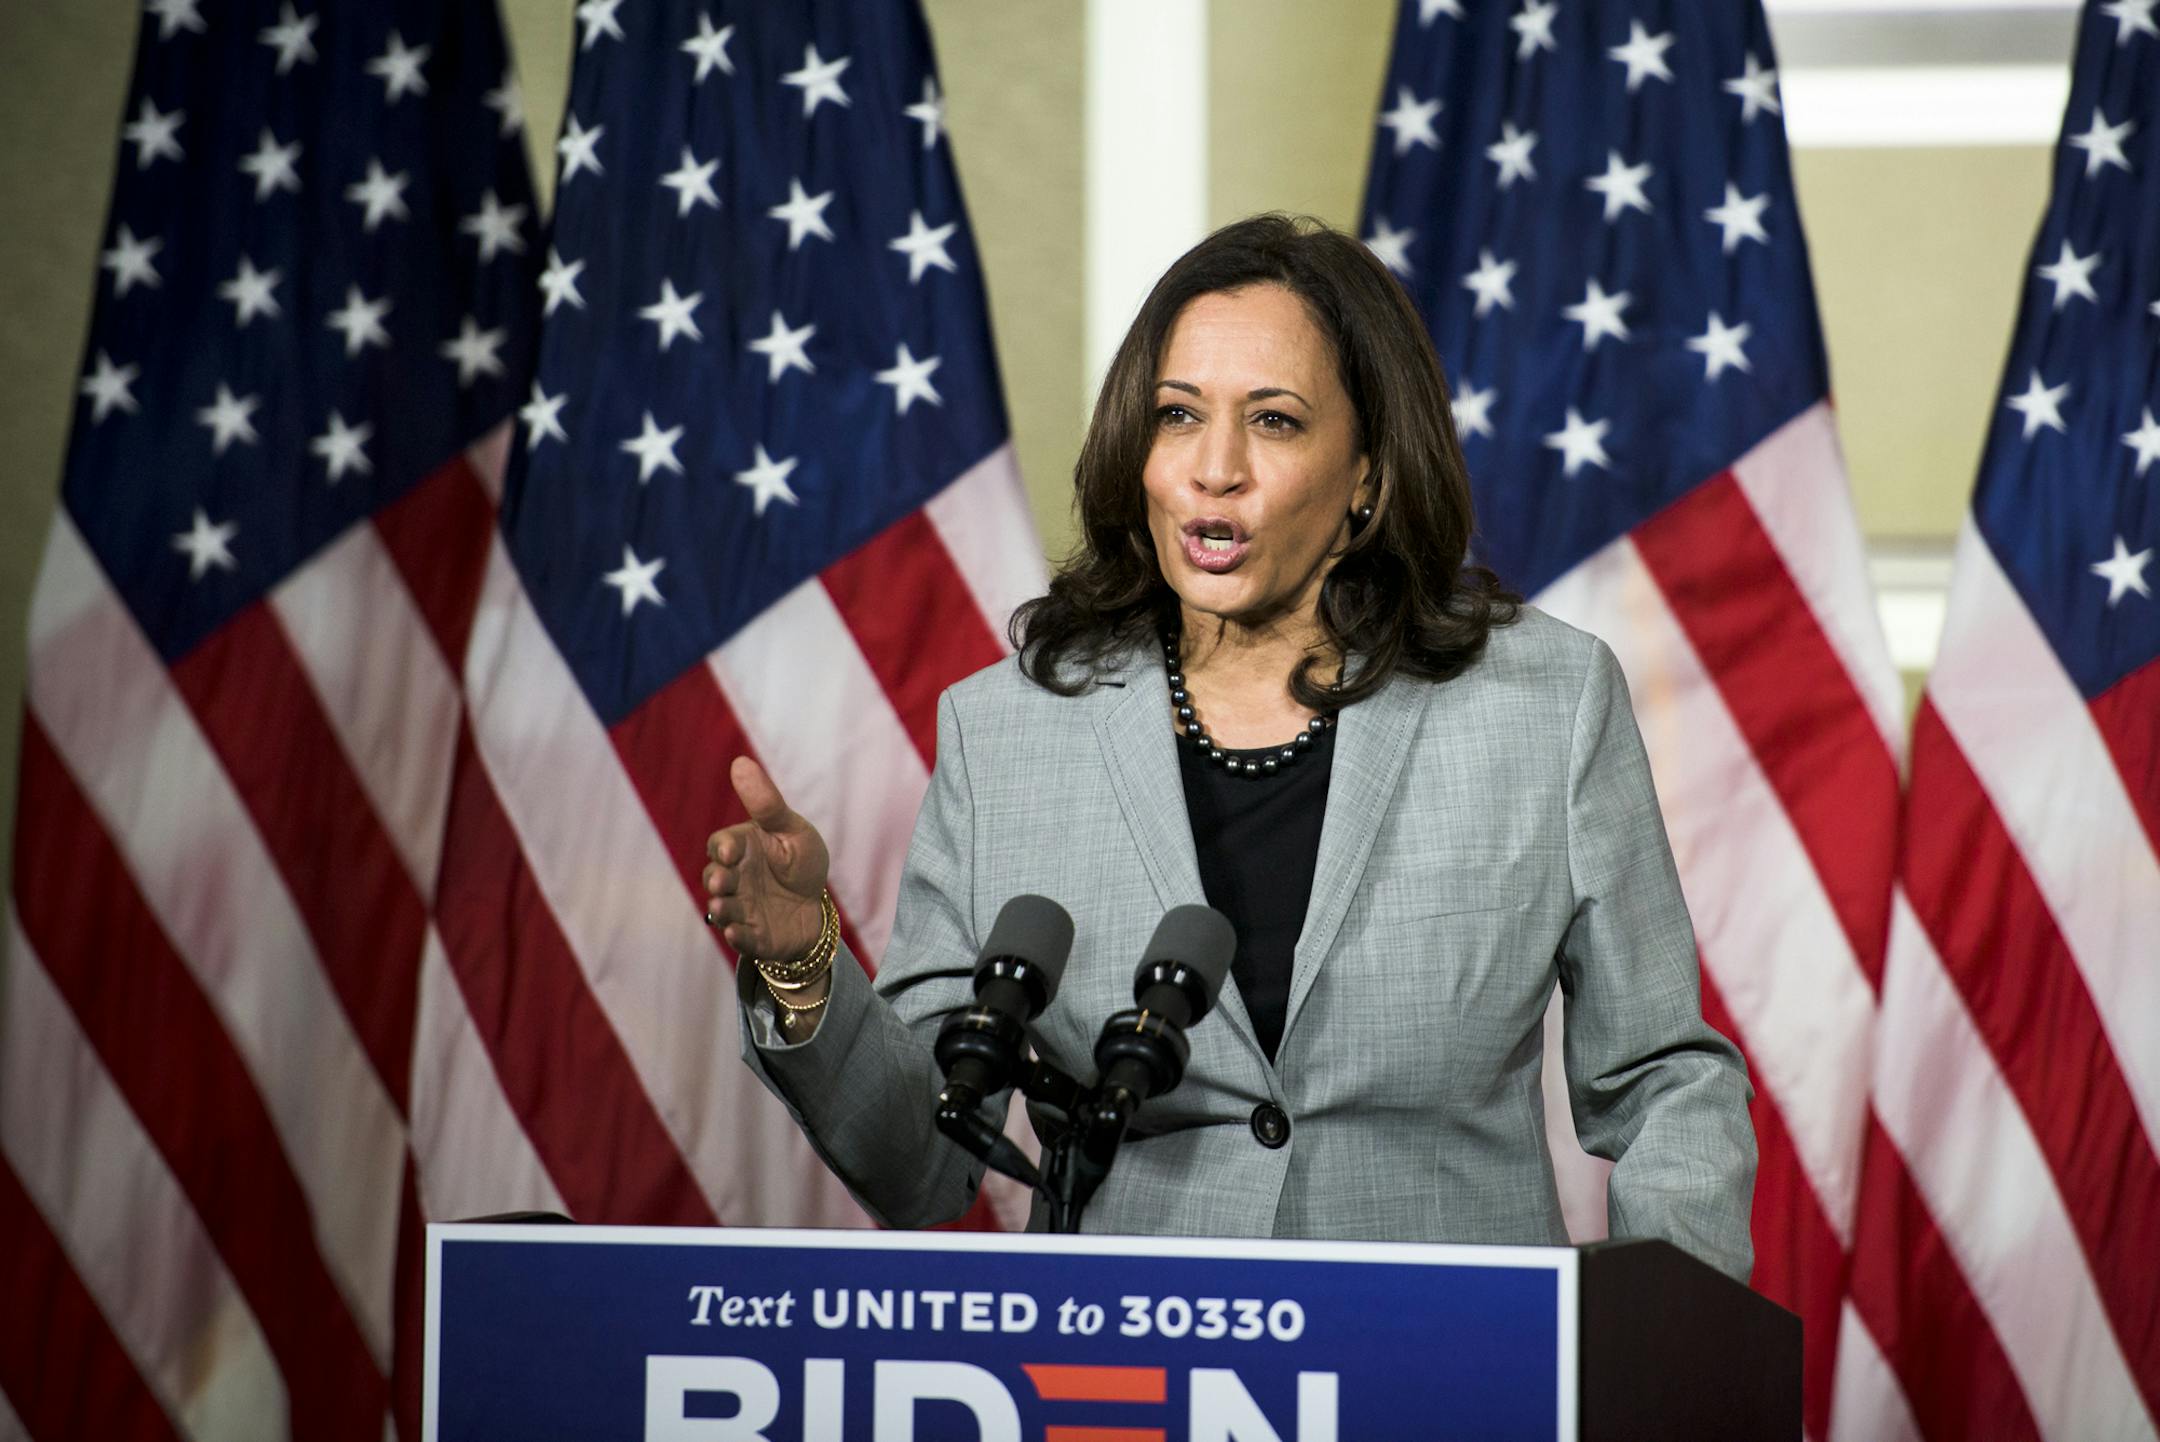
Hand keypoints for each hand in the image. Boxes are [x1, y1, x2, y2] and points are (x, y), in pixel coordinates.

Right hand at [702, 758, 829, 960]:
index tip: (730, 849)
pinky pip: (742, 939)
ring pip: (724, 909)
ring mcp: (742, 909)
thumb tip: (740, 762)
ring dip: (722, 909)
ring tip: (722, 907)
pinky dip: (738, 937)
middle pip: (715, 878)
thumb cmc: (800, 861)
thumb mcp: (791, 830)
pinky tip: (736, 933)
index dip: (722, 847)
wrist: (817, 906)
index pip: (721, 844)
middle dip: (716, 879)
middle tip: (722, 880)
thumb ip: (767, 804)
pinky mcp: (755, 936)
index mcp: (742, 850)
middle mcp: (735, 879)